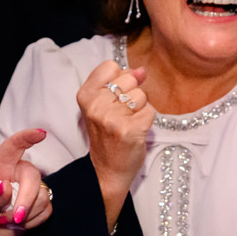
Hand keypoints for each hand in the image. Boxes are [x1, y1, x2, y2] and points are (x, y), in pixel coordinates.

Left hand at [0, 128, 53, 235]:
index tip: (41, 134)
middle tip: (16, 218)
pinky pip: (46, 210)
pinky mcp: (39, 204)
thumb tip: (5, 187)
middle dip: (27, 199)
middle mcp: (16, 173)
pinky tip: (19, 224)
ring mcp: (29, 188)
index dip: (27, 137)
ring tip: (8, 221)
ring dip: (27, 214)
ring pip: (42, 196)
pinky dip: (33, 221)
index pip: (13, 146)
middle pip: (32, 176)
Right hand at [77, 59, 152, 227]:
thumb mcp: (101, 105)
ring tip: (128, 122)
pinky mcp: (130, 130)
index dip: (119, 78)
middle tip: (121, 114)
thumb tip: (142, 70)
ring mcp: (112, 118)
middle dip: (131, 94)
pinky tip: (135, 131)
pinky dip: (147, 121)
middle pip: (129, 79)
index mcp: (85, 95)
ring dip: (140, 109)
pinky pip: (151, 111)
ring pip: (142, 95)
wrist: (107, 170)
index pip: (110, 66)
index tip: (114, 95)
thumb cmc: (106, 135)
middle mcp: (96, 105)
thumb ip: (119, 82)